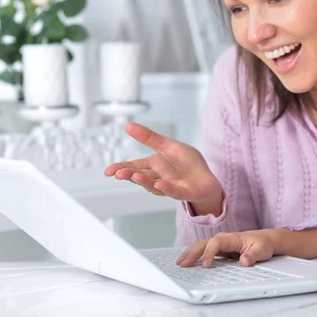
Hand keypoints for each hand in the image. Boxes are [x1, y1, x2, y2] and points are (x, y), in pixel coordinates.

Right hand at [104, 122, 223, 215]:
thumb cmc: (187, 164)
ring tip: (135, 176)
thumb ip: (150, 138)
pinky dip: (167, 188)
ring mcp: (170, 186)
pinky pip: (174, 191)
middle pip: (141, 177)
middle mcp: (158, 178)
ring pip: (154, 185)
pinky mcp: (184, 192)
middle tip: (117, 174)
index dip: (121, 169)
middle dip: (129, 175)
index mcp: (153, 166)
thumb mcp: (168, 146)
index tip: (108, 171)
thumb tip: (127, 125)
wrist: (207, 180)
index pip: (133, 167)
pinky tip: (160, 184)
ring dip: (145, 181)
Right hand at [176, 230, 277, 267]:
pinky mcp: (217, 249)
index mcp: (231, 238)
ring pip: (200, 245)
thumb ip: (253, 255)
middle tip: (183, 264)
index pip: (215, 243)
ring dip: (189, 253)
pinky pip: (202, 249)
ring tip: (180, 263)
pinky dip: (193, 254)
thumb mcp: (262, 250)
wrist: (264, 240)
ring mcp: (218, 243)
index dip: (209, 254)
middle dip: (192, 253)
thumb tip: (244, 261)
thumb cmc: (262, 244)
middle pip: (203, 243)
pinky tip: (187, 260)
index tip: (206, 266)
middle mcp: (222, 239)